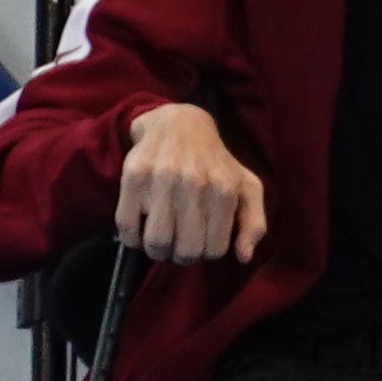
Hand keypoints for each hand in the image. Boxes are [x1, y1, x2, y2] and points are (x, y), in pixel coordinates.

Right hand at [114, 105, 267, 262]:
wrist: (179, 123)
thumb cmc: (217, 163)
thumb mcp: (247, 187)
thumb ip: (255, 223)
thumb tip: (244, 257)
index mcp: (224, 190)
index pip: (215, 250)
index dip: (207, 254)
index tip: (201, 244)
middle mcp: (194, 184)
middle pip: (186, 251)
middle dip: (182, 256)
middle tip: (179, 246)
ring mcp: (162, 179)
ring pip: (156, 242)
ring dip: (157, 251)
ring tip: (160, 240)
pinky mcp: (134, 175)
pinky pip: (126, 225)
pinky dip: (131, 238)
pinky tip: (140, 230)